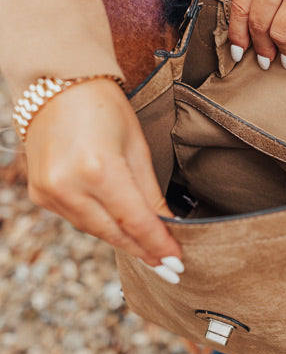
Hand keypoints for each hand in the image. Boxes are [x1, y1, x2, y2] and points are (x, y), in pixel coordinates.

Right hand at [25, 79, 182, 273]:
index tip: (177, 262)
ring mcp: (49, 193)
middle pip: (115, 233)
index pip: (136, 221)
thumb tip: (168, 227)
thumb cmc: (103, 108)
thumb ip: (151, 194)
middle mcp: (68, 186)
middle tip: (169, 267)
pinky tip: (117, 226)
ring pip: (95, 231)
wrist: (56, 85)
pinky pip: (77, 220)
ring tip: (149, 249)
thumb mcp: (137, 148)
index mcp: (99, 170)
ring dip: (122, 239)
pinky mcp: (40, 195)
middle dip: (144, 250)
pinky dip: (99, 224)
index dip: (159, 245)